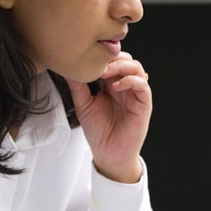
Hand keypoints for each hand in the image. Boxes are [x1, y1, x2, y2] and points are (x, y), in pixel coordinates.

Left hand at [64, 53, 151, 183]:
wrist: (108, 153)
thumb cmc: (99, 131)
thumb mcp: (83, 104)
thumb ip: (77, 86)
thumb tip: (67, 68)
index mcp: (113, 84)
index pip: (113, 60)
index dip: (104, 56)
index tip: (89, 60)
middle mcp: (126, 87)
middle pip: (127, 59)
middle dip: (113, 58)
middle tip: (98, 65)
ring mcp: (135, 94)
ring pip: (137, 68)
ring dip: (122, 66)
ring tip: (106, 73)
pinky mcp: (143, 104)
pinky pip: (142, 85)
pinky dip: (131, 81)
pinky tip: (116, 87)